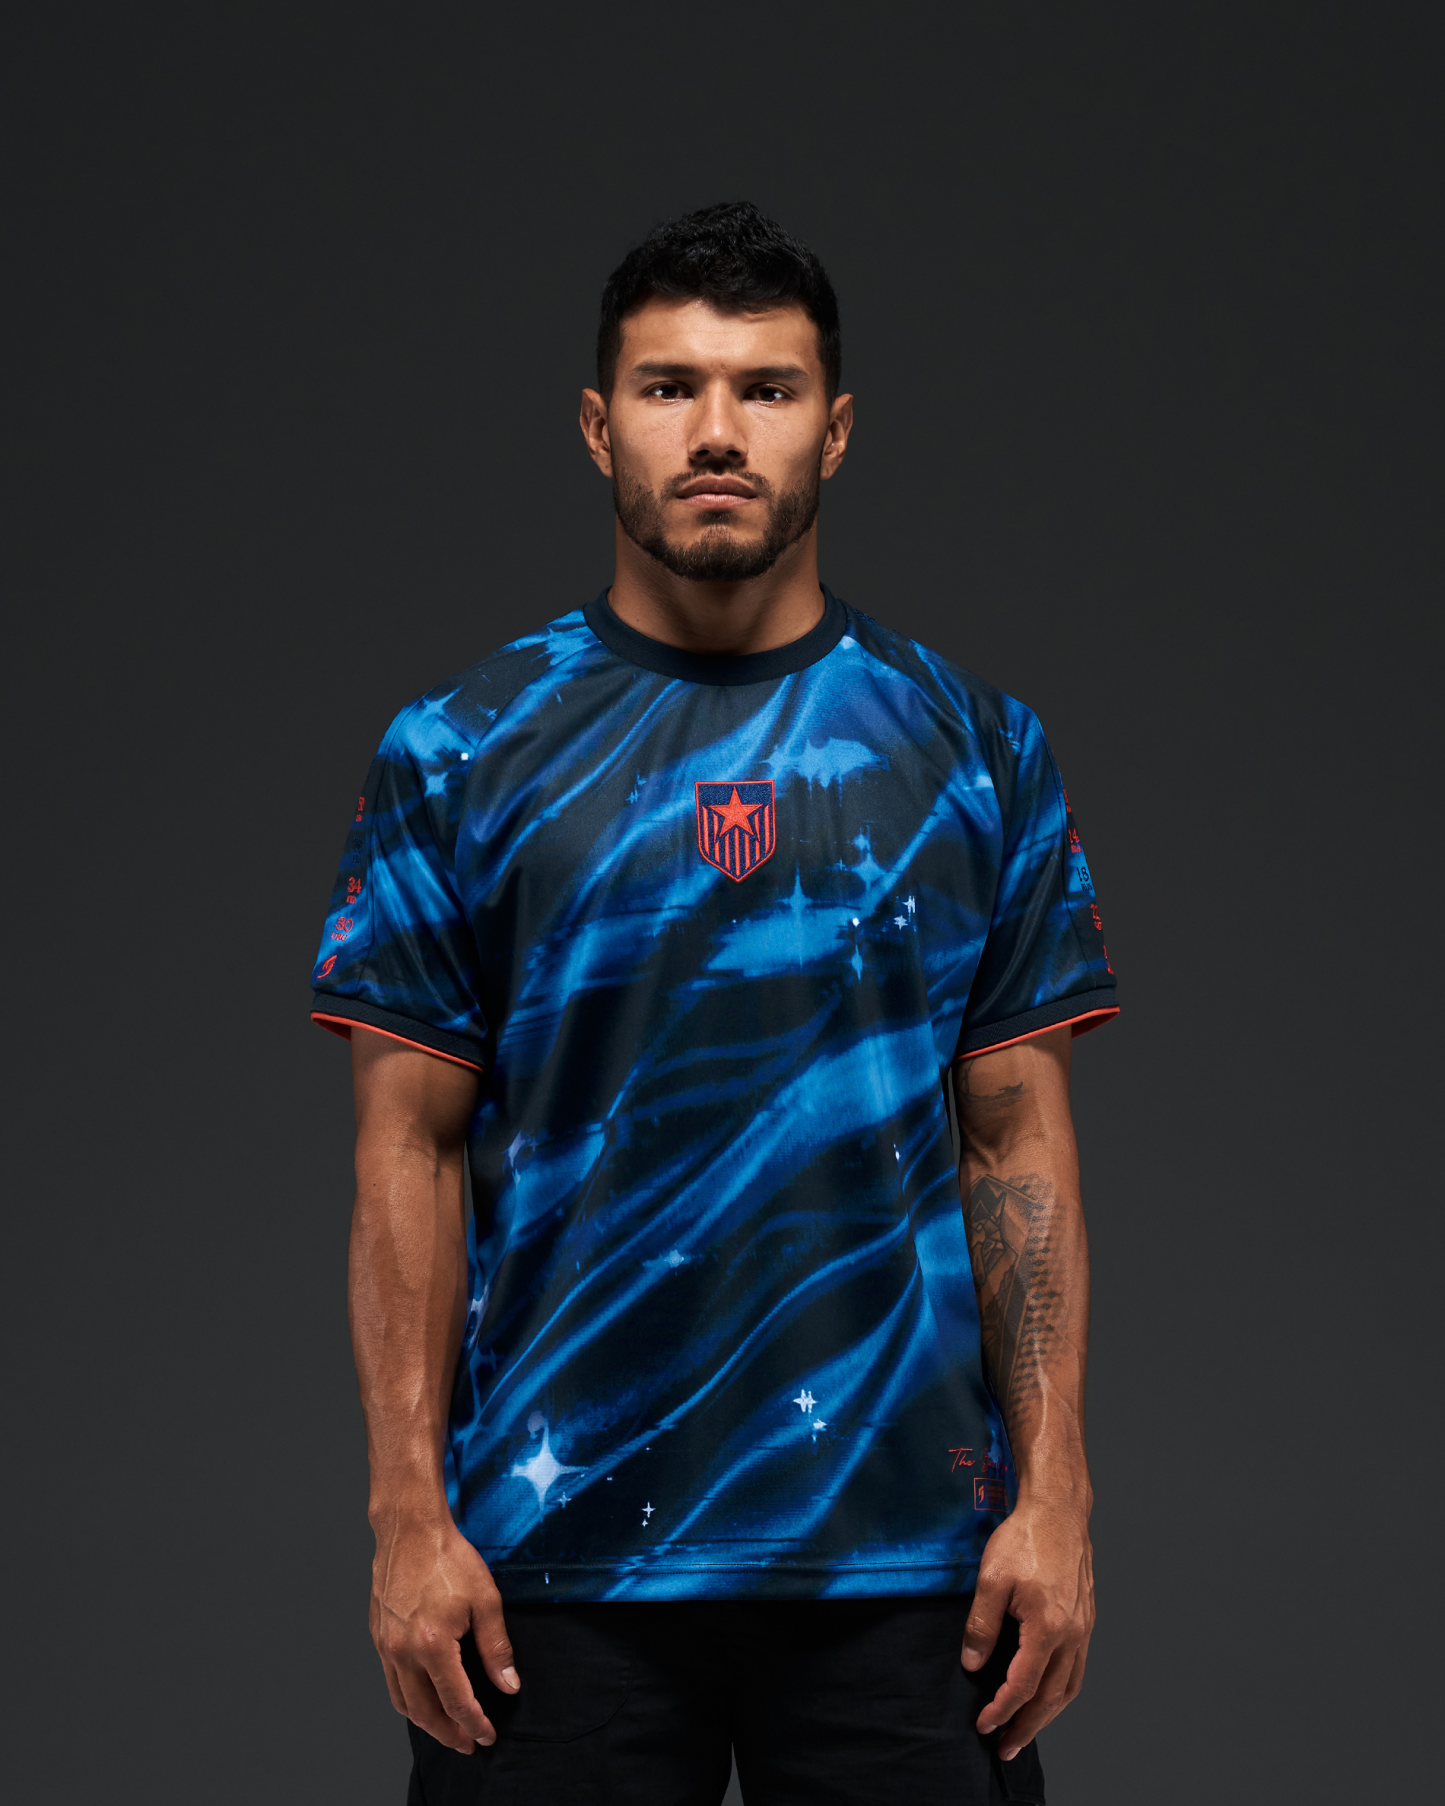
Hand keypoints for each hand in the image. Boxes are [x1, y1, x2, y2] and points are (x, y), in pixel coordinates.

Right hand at [369, 1511, 519, 1753]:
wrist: (411, 1530)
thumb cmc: (449, 1559)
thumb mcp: (486, 1600)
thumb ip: (496, 1648)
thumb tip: (508, 1685)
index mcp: (432, 1645)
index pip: (456, 1702)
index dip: (474, 1724)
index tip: (487, 1736)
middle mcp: (403, 1652)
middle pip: (424, 1712)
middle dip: (448, 1734)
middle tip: (468, 1743)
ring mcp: (385, 1646)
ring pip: (402, 1702)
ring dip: (425, 1723)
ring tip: (447, 1729)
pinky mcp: (378, 1637)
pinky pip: (390, 1681)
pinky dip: (407, 1699)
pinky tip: (422, 1698)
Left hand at [961, 1499, 1093, 1760]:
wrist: (1058, 1510)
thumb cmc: (1025, 1539)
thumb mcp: (991, 1579)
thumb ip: (981, 1625)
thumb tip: (972, 1664)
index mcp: (1048, 1628)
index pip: (1023, 1685)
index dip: (1001, 1710)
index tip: (982, 1724)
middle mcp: (1072, 1634)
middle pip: (1051, 1697)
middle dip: (1027, 1727)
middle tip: (1006, 1748)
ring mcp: (1083, 1628)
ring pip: (1069, 1687)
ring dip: (1047, 1715)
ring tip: (1025, 1731)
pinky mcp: (1085, 1618)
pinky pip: (1077, 1668)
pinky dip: (1061, 1691)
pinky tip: (1047, 1693)